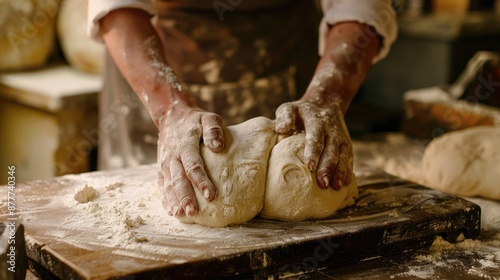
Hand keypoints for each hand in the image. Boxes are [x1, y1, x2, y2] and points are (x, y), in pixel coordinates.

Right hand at [156, 102, 224, 216]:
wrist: (172, 117)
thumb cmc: (196, 120)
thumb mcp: (208, 118)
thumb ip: (214, 130)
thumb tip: (218, 147)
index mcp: (185, 144)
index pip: (193, 165)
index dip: (201, 181)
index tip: (211, 195)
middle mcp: (172, 156)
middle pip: (178, 179)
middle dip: (185, 197)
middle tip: (194, 212)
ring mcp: (164, 164)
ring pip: (168, 185)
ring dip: (174, 201)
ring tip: (182, 215)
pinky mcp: (161, 169)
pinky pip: (161, 186)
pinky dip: (165, 199)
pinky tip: (172, 212)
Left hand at [275, 100, 352, 189]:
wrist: (325, 104)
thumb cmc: (301, 112)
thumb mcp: (290, 108)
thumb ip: (285, 116)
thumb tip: (281, 128)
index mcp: (317, 122)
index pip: (315, 137)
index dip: (313, 152)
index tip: (309, 166)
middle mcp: (332, 131)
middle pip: (331, 151)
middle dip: (327, 168)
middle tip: (322, 183)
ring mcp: (341, 139)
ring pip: (343, 156)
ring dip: (340, 172)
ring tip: (336, 187)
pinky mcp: (347, 146)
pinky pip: (349, 159)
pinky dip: (347, 171)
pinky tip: (345, 184)